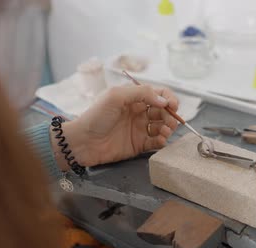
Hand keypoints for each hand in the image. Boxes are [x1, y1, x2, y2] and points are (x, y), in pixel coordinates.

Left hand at [55, 85, 178, 168]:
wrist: (83, 142)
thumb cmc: (96, 116)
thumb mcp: (116, 96)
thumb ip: (142, 93)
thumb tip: (163, 100)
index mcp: (133, 98)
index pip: (158, 94)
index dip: (168, 98)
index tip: (173, 105)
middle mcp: (138, 112)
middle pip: (163, 111)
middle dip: (171, 115)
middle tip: (170, 121)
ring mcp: (139, 129)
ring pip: (162, 126)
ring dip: (169, 127)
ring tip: (165, 131)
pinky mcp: (138, 145)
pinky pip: (156, 142)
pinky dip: (163, 140)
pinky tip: (161, 139)